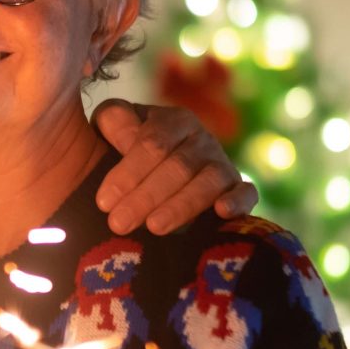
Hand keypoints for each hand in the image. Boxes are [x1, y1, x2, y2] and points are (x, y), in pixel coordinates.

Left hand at [91, 98, 257, 234]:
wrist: (158, 172)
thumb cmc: (127, 150)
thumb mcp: (114, 131)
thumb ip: (113, 122)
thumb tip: (115, 121)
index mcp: (173, 121)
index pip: (153, 144)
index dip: (127, 173)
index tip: (103, 202)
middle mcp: (201, 139)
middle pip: (178, 167)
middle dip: (146, 197)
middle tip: (118, 223)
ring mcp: (221, 163)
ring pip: (208, 182)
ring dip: (181, 206)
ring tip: (154, 228)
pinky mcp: (237, 188)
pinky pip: (246, 192)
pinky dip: (237, 201)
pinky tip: (222, 212)